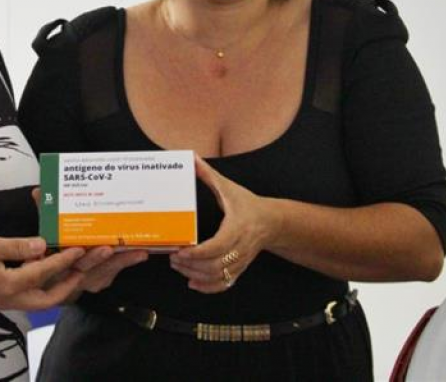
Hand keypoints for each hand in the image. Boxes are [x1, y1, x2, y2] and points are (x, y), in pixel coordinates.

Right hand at [0, 235, 86, 309]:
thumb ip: (17, 246)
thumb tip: (42, 245)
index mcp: (10, 285)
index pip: (44, 271)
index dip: (64, 260)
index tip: (79, 249)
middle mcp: (12, 299)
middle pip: (50, 299)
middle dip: (70, 285)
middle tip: (83, 269)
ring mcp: (7, 302)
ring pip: (41, 300)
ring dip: (59, 288)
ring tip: (71, 270)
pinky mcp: (3, 299)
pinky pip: (30, 296)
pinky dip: (43, 287)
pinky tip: (45, 270)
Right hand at [30, 188, 147, 295]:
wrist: (63, 275)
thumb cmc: (60, 249)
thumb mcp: (49, 230)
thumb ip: (44, 211)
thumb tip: (39, 191)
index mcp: (56, 259)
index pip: (59, 258)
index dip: (68, 254)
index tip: (77, 247)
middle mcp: (71, 272)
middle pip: (83, 266)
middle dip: (95, 258)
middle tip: (107, 249)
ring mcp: (87, 278)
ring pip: (103, 271)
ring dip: (119, 260)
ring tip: (135, 250)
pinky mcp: (101, 279)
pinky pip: (114, 272)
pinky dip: (128, 261)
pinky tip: (140, 253)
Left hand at [169, 155, 281, 293]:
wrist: (272, 222)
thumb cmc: (247, 203)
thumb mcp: (228, 187)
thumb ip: (208, 174)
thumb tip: (191, 157)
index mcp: (237, 227)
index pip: (218, 246)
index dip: (198, 253)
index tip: (180, 251)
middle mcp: (241, 246)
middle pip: (215, 265)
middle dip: (191, 265)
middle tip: (173, 258)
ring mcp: (241, 260)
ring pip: (218, 277)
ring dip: (195, 276)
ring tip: (178, 267)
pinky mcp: (240, 268)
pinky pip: (225, 284)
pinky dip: (208, 288)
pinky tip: (192, 283)